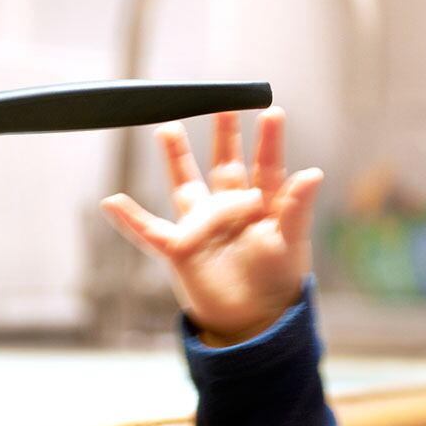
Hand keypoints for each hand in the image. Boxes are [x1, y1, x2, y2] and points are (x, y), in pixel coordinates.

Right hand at [101, 107, 322, 346]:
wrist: (254, 322)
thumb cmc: (277, 281)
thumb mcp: (291, 242)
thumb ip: (297, 208)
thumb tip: (314, 173)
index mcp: (262, 205)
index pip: (265, 166)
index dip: (268, 140)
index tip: (272, 112)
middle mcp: (230, 209)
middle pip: (225, 163)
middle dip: (224, 135)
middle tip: (223, 104)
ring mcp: (203, 225)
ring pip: (186, 184)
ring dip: (176, 158)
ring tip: (168, 128)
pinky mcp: (181, 249)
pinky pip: (150, 231)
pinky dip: (130, 219)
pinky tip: (111, 202)